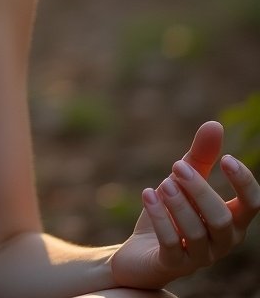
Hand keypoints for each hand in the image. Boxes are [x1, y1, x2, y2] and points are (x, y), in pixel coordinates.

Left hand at [109, 120, 259, 289]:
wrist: (141, 253)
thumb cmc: (171, 214)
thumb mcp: (183, 182)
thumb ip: (200, 157)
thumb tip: (215, 124)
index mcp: (231, 220)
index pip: (252, 205)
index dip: (244, 183)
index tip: (226, 159)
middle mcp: (221, 241)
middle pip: (221, 218)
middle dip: (200, 190)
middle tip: (177, 167)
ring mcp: (199, 257)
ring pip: (196, 232)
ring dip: (178, 204)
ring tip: (162, 183)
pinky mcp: (173, 264)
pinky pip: (171, 244)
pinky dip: (159, 218)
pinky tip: (147, 195)